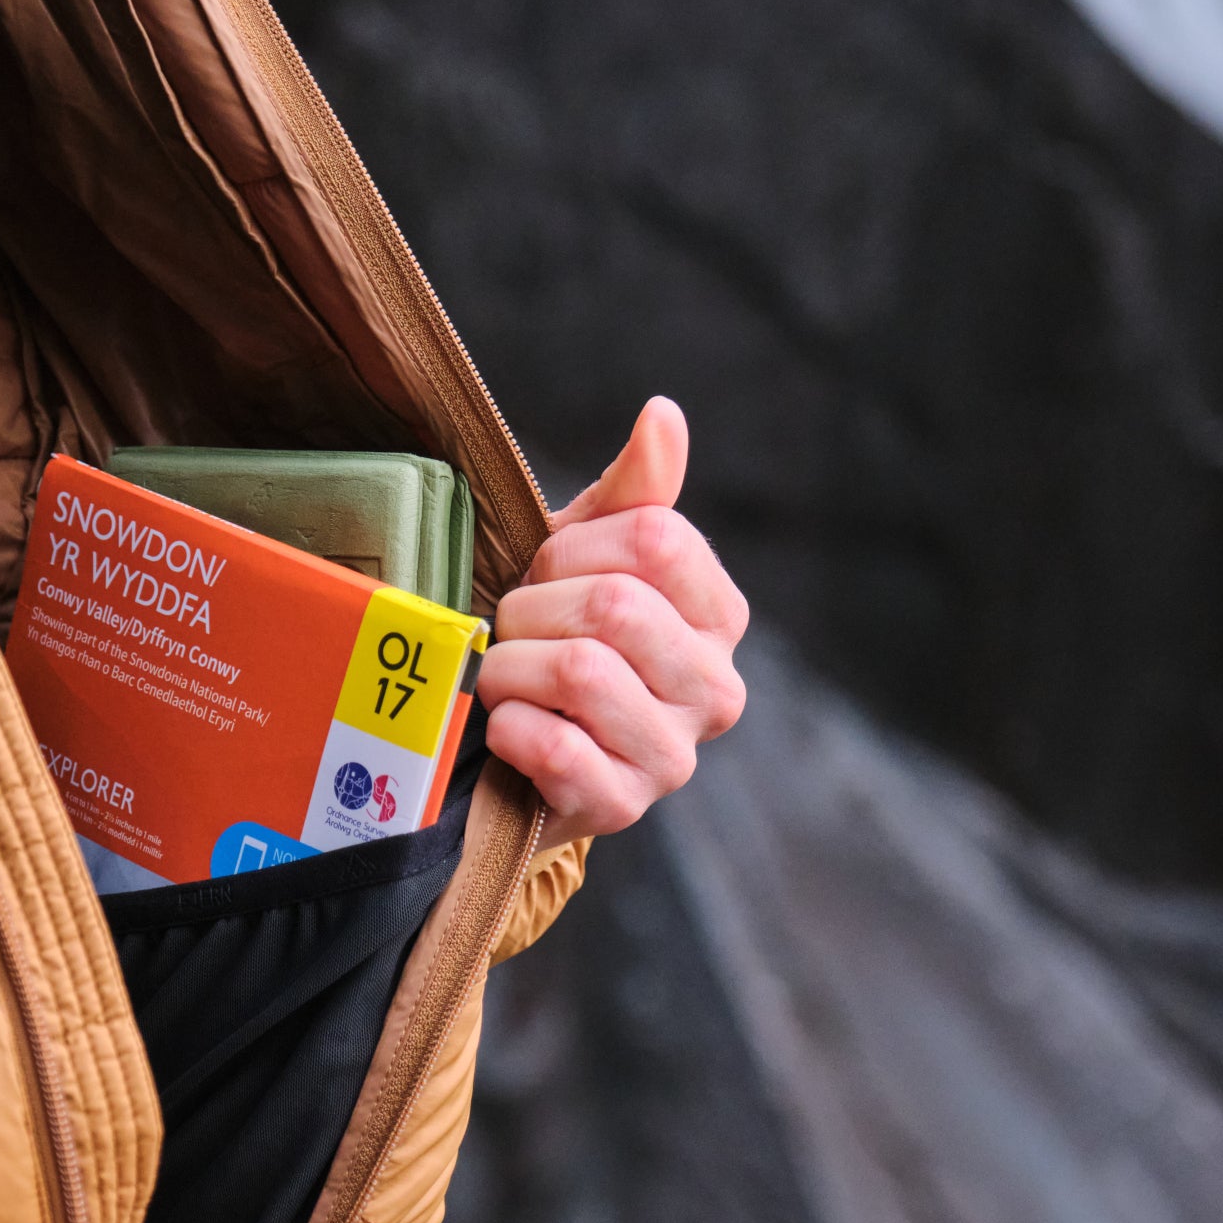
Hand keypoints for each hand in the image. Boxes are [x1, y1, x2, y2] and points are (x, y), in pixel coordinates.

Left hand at [479, 397, 747, 850]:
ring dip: (512, 668)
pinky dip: (511, 729)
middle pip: (616, 605)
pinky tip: (507, 729)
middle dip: (534, 608)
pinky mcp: (623, 806)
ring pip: (582, 673)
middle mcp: (715, 687)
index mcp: (718, 615)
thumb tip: (664, 416)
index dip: (574, 547)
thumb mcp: (590, 559)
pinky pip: (558, 749)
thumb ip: (633, 493)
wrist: (522, 755)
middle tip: (513, 629)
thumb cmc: (559, 640)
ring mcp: (675, 756)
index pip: (657, 540)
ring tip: (504, 677)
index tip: (545, 571)